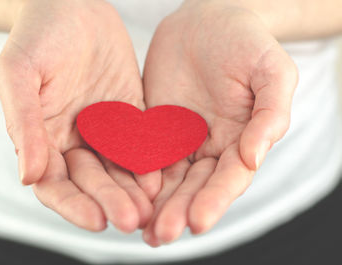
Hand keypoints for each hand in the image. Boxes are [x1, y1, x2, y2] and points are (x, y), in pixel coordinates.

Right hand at [0, 0, 160, 232]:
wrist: (72, 5)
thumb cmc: (37, 35)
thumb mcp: (19, 74)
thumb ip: (23, 124)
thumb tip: (28, 177)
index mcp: (43, 138)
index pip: (57, 185)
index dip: (74, 205)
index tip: (96, 219)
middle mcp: (74, 140)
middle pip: (93, 182)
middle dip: (111, 201)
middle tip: (132, 220)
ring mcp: (104, 129)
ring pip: (119, 168)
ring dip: (133, 190)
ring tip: (151, 208)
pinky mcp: (130, 115)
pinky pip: (140, 141)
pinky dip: (149, 160)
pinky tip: (162, 176)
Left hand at [142, 0, 297, 245]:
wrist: (206, 21)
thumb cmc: (245, 41)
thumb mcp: (271, 71)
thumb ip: (271, 114)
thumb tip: (255, 157)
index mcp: (241, 140)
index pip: (229, 178)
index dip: (216, 200)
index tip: (198, 222)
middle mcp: (210, 147)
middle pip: (195, 187)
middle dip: (179, 211)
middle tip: (161, 234)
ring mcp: (179, 139)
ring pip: (167, 179)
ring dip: (156, 205)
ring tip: (142, 230)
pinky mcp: (153, 128)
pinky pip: (142, 154)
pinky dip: (135, 176)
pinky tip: (123, 194)